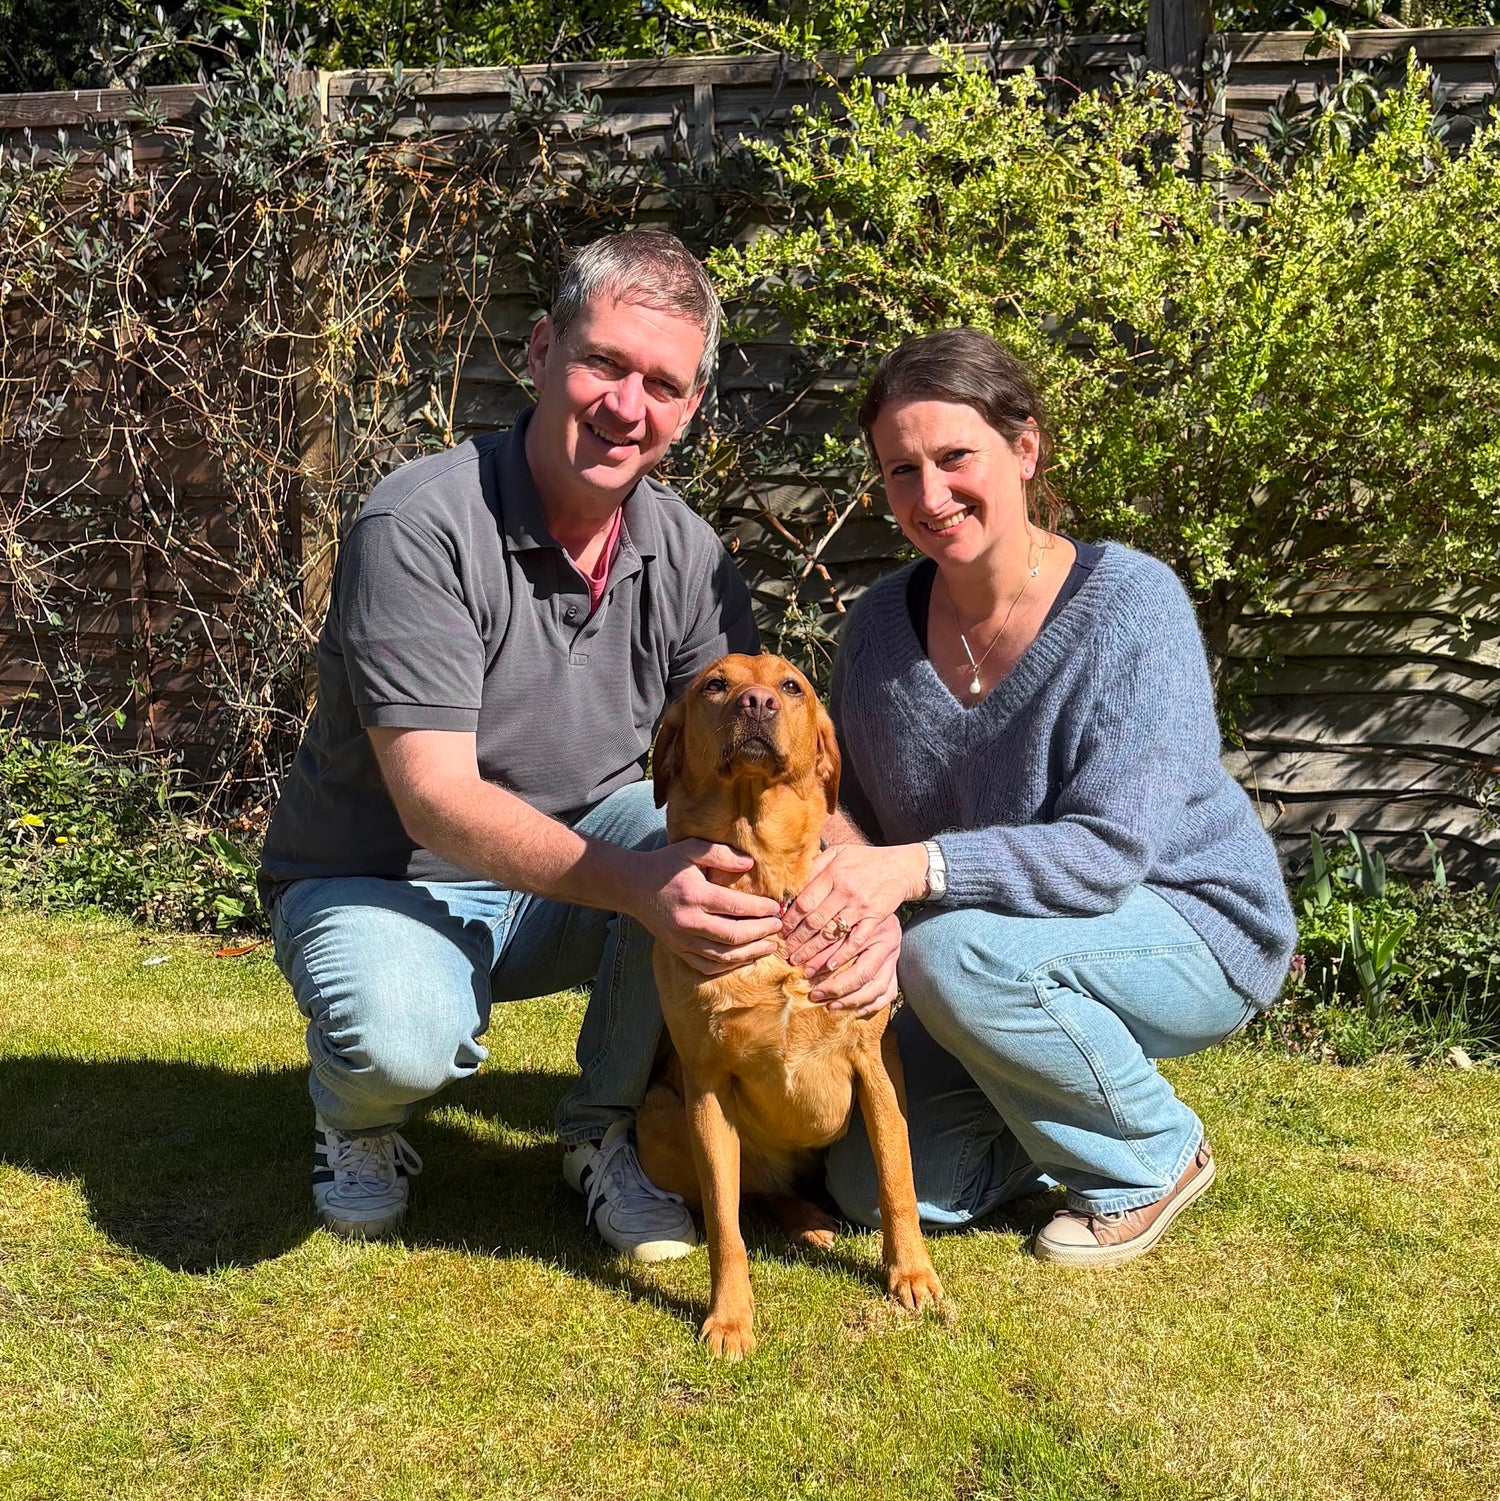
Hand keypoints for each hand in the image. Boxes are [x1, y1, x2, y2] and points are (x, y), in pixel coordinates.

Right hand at [631, 840, 783, 975]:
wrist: (632, 887)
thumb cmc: (665, 864)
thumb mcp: (691, 849)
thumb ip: (721, 854)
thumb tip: (750, 864)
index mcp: (693, 895)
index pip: (735, 906)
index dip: (760, 909)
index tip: (777, 907)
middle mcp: (688, 921)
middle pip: (733, 935)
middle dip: (761, 932)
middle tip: (779, 926)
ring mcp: (681, 941)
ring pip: (723, 956)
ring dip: (751, 953)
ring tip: (770, 946)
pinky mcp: (678, 951)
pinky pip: (707, 966)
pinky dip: (729, 966)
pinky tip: (746, 958)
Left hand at [782, 842, 927, 968]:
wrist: (900, 867)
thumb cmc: (866, 859)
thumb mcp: (839, 852)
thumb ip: (816, 864)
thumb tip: (792, 880)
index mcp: (833, 873)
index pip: (805, 900)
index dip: (791, 918)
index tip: (782, 929)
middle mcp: (845, 891)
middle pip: (814, 920)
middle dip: (797, 939)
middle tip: (786, 951)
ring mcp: (861, 906)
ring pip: (831, 933)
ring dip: (813, 951)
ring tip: (800, 961)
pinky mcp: (875, 918)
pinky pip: (856, 940)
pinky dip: (842, 954)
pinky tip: (829, 965)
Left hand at [809, 913, 902, 1018]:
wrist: (889, 894)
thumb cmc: (859, 904)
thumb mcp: (844, 910)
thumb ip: (828, 927)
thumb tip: (799, 950)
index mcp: (874, 926)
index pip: (848, 949)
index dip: (825, 963)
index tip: (807, 974)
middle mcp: (887, 943)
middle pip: (863, 972)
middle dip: (837, 987)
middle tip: (816, 994)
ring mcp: (894, 958)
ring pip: (877, 987)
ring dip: (853, 1000)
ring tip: (831, 1006)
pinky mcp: (896, 969)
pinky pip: (888, 992)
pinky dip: (872, 1005)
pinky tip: (855, 1010)